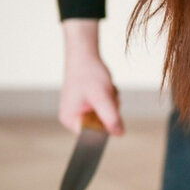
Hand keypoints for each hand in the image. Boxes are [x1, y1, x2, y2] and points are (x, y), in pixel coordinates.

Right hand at [59, 19, 123, 134]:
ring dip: (111, 103)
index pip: (92, 136)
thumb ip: (110, 117)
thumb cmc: (89, 73)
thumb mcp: (102, 97)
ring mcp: (79, 110)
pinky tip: (105, 88)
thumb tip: (119, 134)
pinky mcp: (87, 103)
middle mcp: (72, 117)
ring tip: (105, 89)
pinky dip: (109, 98)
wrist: (84, 54)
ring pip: (105, 116)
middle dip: (109, 111)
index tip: (109, 109)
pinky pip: (104, 107)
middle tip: (107, 95)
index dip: (105, 126)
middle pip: (100, 126)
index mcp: (70, 120)